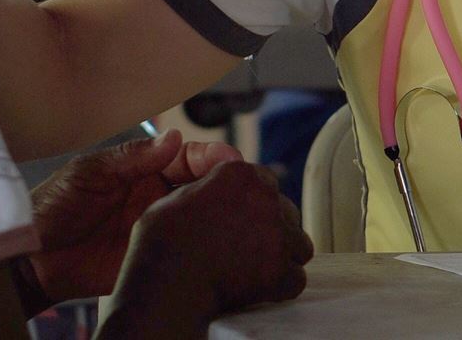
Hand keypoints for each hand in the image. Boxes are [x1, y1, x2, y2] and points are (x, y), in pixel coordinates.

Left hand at [25, 131, 241, 308]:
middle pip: (201, 187)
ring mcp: (156, 230)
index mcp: (141, 171)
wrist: (30, 258)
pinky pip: (185, 253)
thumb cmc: (52, 207)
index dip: (211, 157)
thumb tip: (173, 138)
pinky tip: (221, 247)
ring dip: (220, 215)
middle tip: (245, 187)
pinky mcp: (152, 259)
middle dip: (225, 184)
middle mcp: (154, 198)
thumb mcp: (89, 173)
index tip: (230, 159)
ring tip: (242, 215)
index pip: (187, 158)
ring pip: (199, 219)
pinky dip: (205, 249)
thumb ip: (131, 158)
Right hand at [108, 160, 311, 333]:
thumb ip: (208, 187)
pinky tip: (261, 287)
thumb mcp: (177, 198)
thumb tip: (219, 190)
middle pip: (285, 210)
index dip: (255, 202)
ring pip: (298, 243)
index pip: (265, 181)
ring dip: (282, 254)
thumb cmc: (163, 244)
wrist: (166, 284)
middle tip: (247, 246)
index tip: (243, 219)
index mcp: (238, 174)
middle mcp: (264, 197)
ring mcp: (277, 234)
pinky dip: (281, 285)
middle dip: (272, 227)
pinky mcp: (281, 269)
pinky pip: (296, 277)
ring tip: (256, 266)